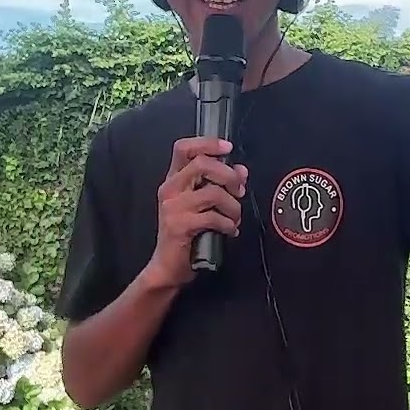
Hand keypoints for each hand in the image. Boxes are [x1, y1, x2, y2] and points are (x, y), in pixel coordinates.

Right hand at [144, 136, 247, 288]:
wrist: (169, 267)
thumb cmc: (187, 234)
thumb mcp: (203, 205)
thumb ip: (220, 184)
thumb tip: (241, 171)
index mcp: (173, 180)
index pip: (183, 148)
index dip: (207, 143)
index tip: (227, 148)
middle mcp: (170, 189)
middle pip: (202, 164)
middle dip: (229, 176)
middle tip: (239, 191)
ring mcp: (173, 207)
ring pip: (213, 192)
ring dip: (233, 206)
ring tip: (235, 218)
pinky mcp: (180, 225)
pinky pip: (214, 217)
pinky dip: (228, 224)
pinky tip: (230, 230)